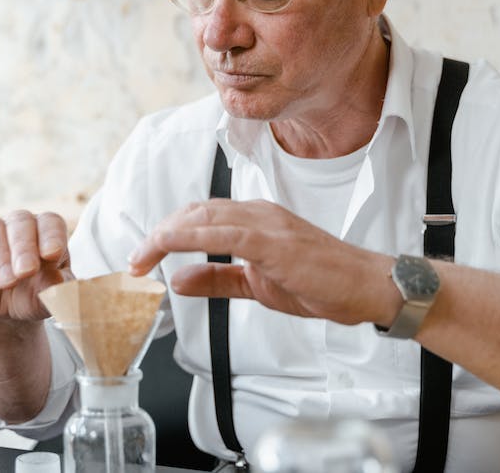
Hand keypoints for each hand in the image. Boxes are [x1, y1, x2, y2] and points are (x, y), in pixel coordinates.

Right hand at [0, 210, 71, 323]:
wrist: (9, 313)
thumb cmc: (36, 295)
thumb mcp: (51, 296)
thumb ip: (58, 288)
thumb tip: (58, 280)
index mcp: (46, 232)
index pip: (51, 223)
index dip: (52, 237)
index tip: (52, 254)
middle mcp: (19, 226)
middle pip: (20, 222)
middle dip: (23, 248)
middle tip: (26, 272)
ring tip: (6, 283)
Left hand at [128, 199, 400, 325]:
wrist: (364, 287)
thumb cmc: (321, 283)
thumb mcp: (256, 285)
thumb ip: (217, 280)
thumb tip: (178, 280)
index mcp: (254, 220)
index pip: (199, 217)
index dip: (167, 233)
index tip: (143, 256)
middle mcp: (257, 213)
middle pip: (194, 212)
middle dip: (158, 233)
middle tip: (135, 259)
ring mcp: (266, 223)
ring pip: (203, 217)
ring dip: (166, 235)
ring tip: (142, 256)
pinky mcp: (274, 241)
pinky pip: (224, 232)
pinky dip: (191, 236)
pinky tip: (170, 245)